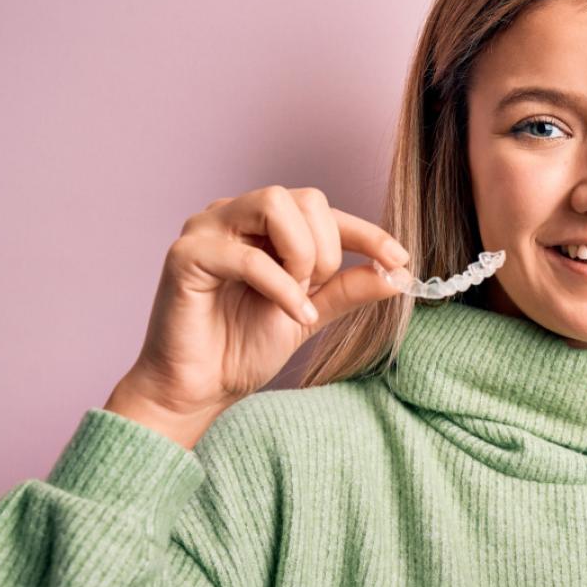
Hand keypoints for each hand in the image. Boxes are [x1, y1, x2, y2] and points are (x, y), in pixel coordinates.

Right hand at [107, 185, 410, 447]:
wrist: (199, 389)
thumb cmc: (243, 347)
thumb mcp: (312, 313)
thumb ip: (348, 289)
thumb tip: (399, 272)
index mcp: (262, 224)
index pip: (323, 210)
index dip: (367, 233)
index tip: (400, 260)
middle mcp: (233, 214)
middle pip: (305, 197)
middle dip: (328, 248)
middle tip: (319, 290)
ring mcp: (206, 229)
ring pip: (275, 204)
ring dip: (302, 254)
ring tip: (301, 296)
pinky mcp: (186, 255)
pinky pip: (248, 255)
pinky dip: (282, 286)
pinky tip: (295, 315)